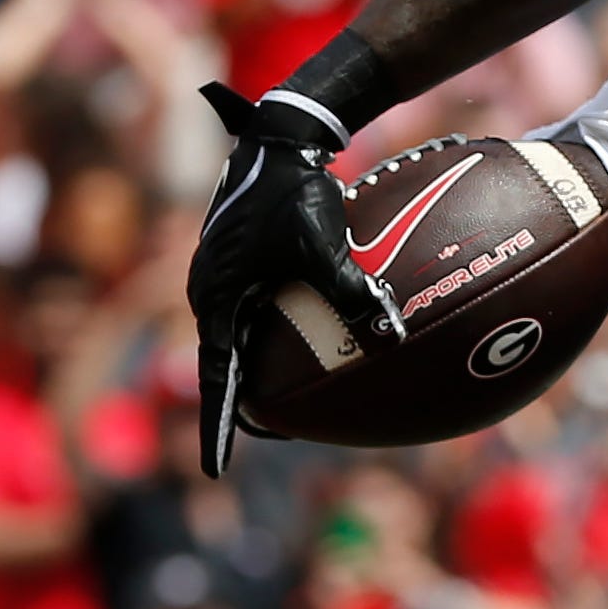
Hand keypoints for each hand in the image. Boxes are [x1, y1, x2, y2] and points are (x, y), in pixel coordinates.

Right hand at [188, 82, 402, 475]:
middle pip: (232, 366)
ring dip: (271, 373)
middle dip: (251, 407)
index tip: (218, 467)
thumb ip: (353, 293)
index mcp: (217, 298)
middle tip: (282, 441)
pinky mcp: (252, 268)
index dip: (219, 424)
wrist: (283, 141)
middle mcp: (215, 294)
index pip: (218, 377)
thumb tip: (391, 334)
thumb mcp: (323, 248)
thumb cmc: (296, 192)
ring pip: (250, 342)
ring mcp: (231, 281)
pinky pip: (268, 316)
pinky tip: (328, 348)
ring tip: (301, 411)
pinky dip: (289, 339)